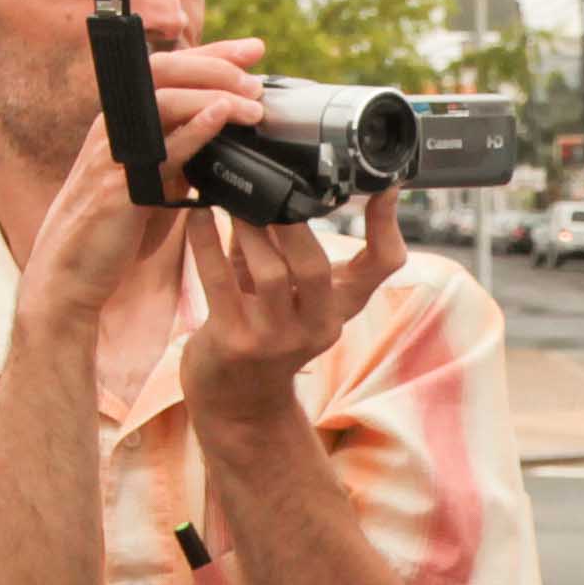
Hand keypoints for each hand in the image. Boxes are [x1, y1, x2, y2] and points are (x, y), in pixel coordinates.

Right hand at [19, 36, 267, 329]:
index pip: (170, 70)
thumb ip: (183, 153)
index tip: (254, 49)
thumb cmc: (116, 227)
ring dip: (212, 94)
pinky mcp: (118, 185)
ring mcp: (114, 153)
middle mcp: (116, 126)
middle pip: (164, 71)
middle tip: (256, 76)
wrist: (73, 271)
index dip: (212, 54)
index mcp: (126, 121)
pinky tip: (219, 117)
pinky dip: (192, 129)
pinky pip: (159, 149)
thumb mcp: (157, 180)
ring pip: (162, 101)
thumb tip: (228, 132)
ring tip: (251, 103)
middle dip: (215, 65)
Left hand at [179, 200, 413, 434]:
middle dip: (292, 224)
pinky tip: (197, 216)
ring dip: (249, 231)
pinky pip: (219, 283)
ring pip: (270, 274)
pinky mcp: (234, 343)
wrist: (237, 403)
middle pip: (317, 267)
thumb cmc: (263, 334)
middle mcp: (315, 327)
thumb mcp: (294, 296)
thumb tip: (284, 181)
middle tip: (271, 189)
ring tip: (233, 201)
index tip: (383, 185)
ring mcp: (274, 340)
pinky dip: (206, 244)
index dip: (387, 224)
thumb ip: (290, 246)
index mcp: (338, 310)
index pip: (382, 266)